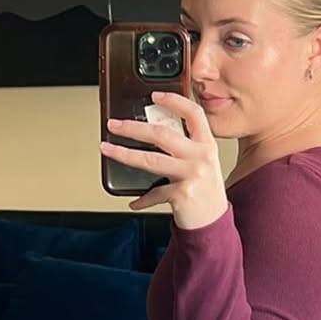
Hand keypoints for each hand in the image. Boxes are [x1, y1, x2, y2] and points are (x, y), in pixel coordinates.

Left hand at [101, 92, 228, 230]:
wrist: (213, 224)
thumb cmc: (205, 192)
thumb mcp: (202, 164)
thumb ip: (184, 148)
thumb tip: (149, 133)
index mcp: (207, 145)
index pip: (194, 113)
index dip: (174, 100)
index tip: (154, 95)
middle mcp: (201, 157)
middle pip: (162, 134)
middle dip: (133, 127)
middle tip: (113, 124)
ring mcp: (192, 175)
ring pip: (151, 159)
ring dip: (124, 153)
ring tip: (107, 149)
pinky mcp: (182, 194)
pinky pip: (154, 192)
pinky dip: (142, 199)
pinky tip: (134, 202)